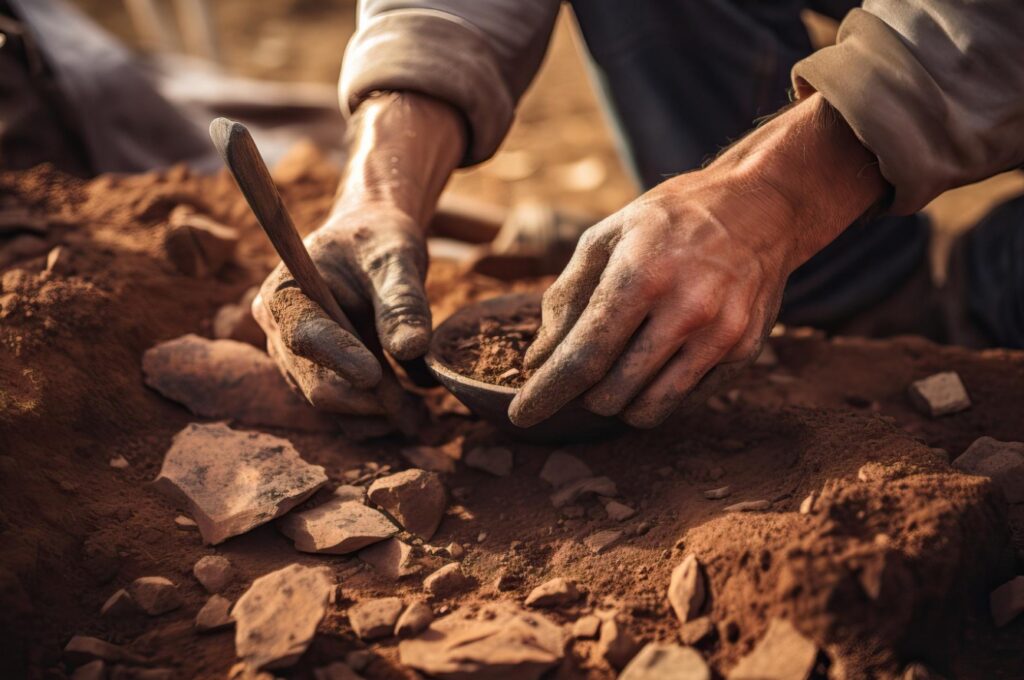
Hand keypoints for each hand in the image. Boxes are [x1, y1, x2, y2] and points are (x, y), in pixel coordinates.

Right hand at [254, 205, 428, 414]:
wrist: (372, 244)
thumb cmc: (378, 241)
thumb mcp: (396, 258)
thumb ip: (402, 300)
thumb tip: (410, 348)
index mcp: (285, 292)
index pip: (304, 334)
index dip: (338, 357)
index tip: (376, 375)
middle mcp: (280, 331)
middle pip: (316, 383)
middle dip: (369, 400)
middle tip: (419, 412)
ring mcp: (295, 360)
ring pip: (332, 406)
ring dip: (377, 416)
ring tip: (422, 415)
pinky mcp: (317, 378)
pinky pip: (343, 412)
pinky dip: (377, 418)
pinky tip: (412, 412)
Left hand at [509, 94, 887, 427]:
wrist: (762, 207)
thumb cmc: (670, 221)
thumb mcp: (606, 237)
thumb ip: (565, 299)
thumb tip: (537, 361)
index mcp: (642, 275)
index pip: (583, 357)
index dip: (547, 393)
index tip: (523, 415)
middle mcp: (686, 310)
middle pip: (610, 393)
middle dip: (583, 392)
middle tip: (583, 368)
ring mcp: (721, 335)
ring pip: (648, 409)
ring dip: (620, 401)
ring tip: (619, 368)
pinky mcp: (744, 351)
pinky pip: (684, 399)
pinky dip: (659, 390)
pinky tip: (662, 354)